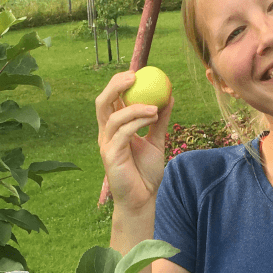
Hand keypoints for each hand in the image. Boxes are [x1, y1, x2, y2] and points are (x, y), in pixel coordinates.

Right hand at [96, 70, 173, 211]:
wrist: (143, 199)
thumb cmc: (146, 172)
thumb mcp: (156, 141)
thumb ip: (161, 121)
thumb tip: (169, 96)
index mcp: (115, 128)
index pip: (112, 99)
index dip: (119, 83)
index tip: (138, 73)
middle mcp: (106, 134)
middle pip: (103, 102)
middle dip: (115, 85)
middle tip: (134, 77)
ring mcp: (106, 144)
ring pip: (114, 117)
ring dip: (135, 107)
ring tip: (155, 108)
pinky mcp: (110, 155)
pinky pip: (122, 132)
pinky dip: (137, 122)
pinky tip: (153, 117)